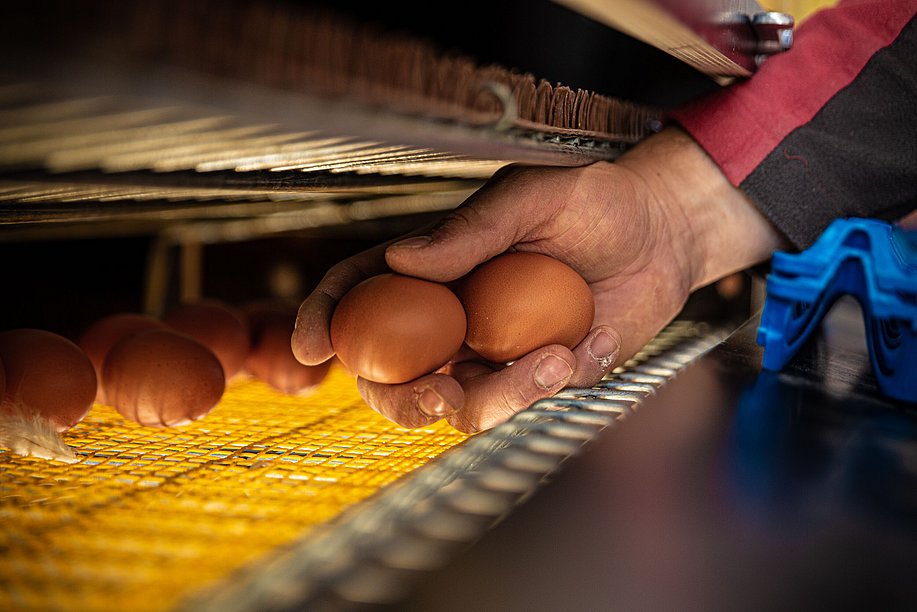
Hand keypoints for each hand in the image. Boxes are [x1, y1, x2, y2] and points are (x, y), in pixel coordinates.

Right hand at [292, 127, 785, 431]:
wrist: (664, 231)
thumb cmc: (592, 197)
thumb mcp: (531, 197)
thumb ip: (469, 230)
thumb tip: (398, 258)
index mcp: (432, 269)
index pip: (359, 296)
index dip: (324, 320)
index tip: (312, 345)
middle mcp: (450, 320)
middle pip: (392, 376)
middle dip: (400, 398)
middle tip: (435, 394)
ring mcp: (492, 353)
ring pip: (460, 405)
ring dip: (496, 398)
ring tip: (555, 359)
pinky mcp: (538, 376)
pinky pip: (524, 401)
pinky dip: (550, 384)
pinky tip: (585, 346)